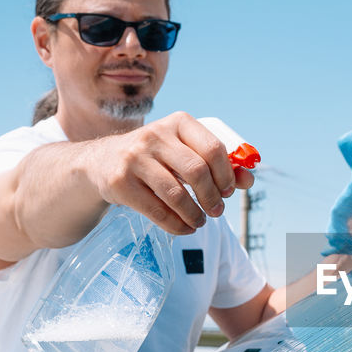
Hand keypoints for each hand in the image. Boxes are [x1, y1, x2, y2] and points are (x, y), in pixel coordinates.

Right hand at [84, 111, 252, 234]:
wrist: (102, 161)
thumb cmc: (156, 157)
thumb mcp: (185, 152)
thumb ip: (218, 164)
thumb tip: (249, 180)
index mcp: (178, 123)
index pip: (213, 148)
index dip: (227, 174)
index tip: (229, 191)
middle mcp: (154, 136)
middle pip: (197, 171)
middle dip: (212, 197)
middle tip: (217, 211)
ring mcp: (134, 158)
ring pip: (176, 194)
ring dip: (194, 215)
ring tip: (200, 221)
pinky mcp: (120, 182)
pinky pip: (156, 210)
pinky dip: (176, 225)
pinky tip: (185, 228)